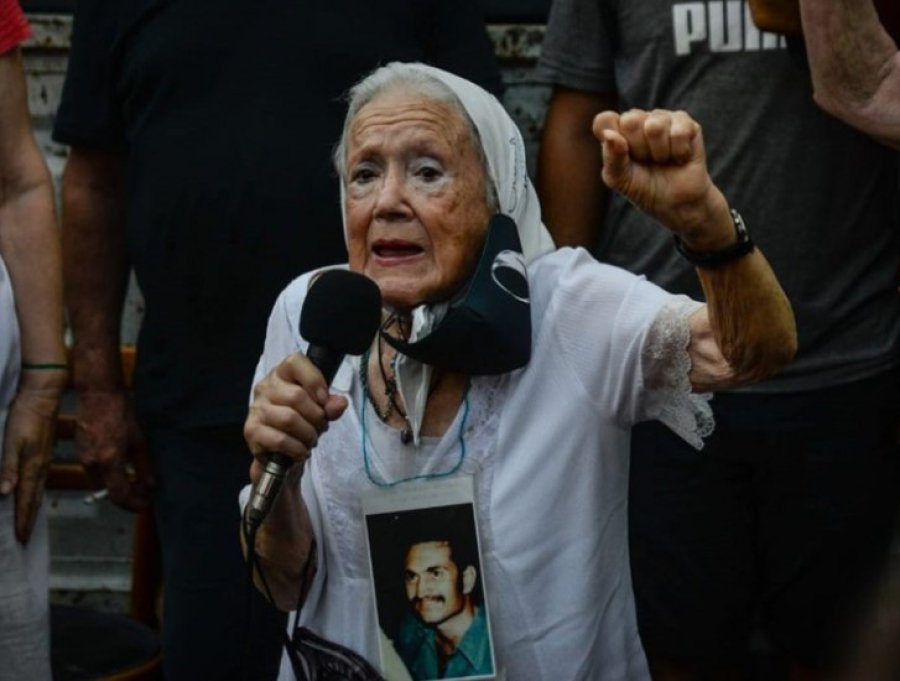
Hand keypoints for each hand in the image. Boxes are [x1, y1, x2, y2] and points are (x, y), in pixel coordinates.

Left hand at [0, 384, 58, 542]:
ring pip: (38, 490)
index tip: (20, 538)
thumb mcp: (12, 441)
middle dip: (28, 519)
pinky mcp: (43, 453)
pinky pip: (40, 480)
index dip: (22, 519)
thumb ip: (9, 467)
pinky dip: (35, 493)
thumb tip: (4, 492)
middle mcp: (40, 467)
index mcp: (32, 466)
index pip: (25, 499)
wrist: (43, 396)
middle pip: (34, 499)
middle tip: (24, 537)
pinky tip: (32, 492)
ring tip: (27, 521)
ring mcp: (44, 460)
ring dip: (32, 507)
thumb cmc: (25, 416)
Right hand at [75, 389, 153, 511]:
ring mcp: (83, 458)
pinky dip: (107, 474)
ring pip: (100, 483)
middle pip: (108, 492)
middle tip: (142, 492)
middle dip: (126, 496)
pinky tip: (121, 466)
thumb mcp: (139, 441)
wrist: (98, 394)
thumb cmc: (121, 413)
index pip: (119, 496)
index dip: (134, 504)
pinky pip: (93, 472)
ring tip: (134, 478)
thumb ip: (144, 467)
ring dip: (116, 485)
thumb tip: (150, 486)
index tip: (145, 504)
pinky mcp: (79, 452)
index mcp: (109, 461)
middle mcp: (92, 464)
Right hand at [244, 353, 348, 483]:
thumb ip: (331, 404)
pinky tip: (301, 451)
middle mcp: (265, 387)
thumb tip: (340, 404)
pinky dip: (296, 449)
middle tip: (320, 427)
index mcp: (282, 373)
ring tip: (311, 440)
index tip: (324, 400)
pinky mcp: (252, 431)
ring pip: (289, 419)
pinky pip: (280, 440)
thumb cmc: (300, 420)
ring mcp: (256, 409)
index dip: (314, 380)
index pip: (295, 362)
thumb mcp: (320, 409)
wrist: (279, 449)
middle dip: (316, 416)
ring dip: (307, 434)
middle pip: (297, 396)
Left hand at [593, 109, 731, 247]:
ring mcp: (661, 117)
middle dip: (639, 150)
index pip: (604, 120)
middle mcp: (637, 118)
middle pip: (630, 121)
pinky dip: (679, 152)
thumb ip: (611, 157)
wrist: (676, 203)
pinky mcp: (685, 122)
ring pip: (655, 126)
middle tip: (646, 161)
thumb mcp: (620, 179)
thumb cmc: (643, 188)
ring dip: (660, 153)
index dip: (613, 139)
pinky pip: (678, 131)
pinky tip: (679, 157)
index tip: (623, 157)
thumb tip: (609, 135)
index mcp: (615, 130)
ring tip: (663, 160)